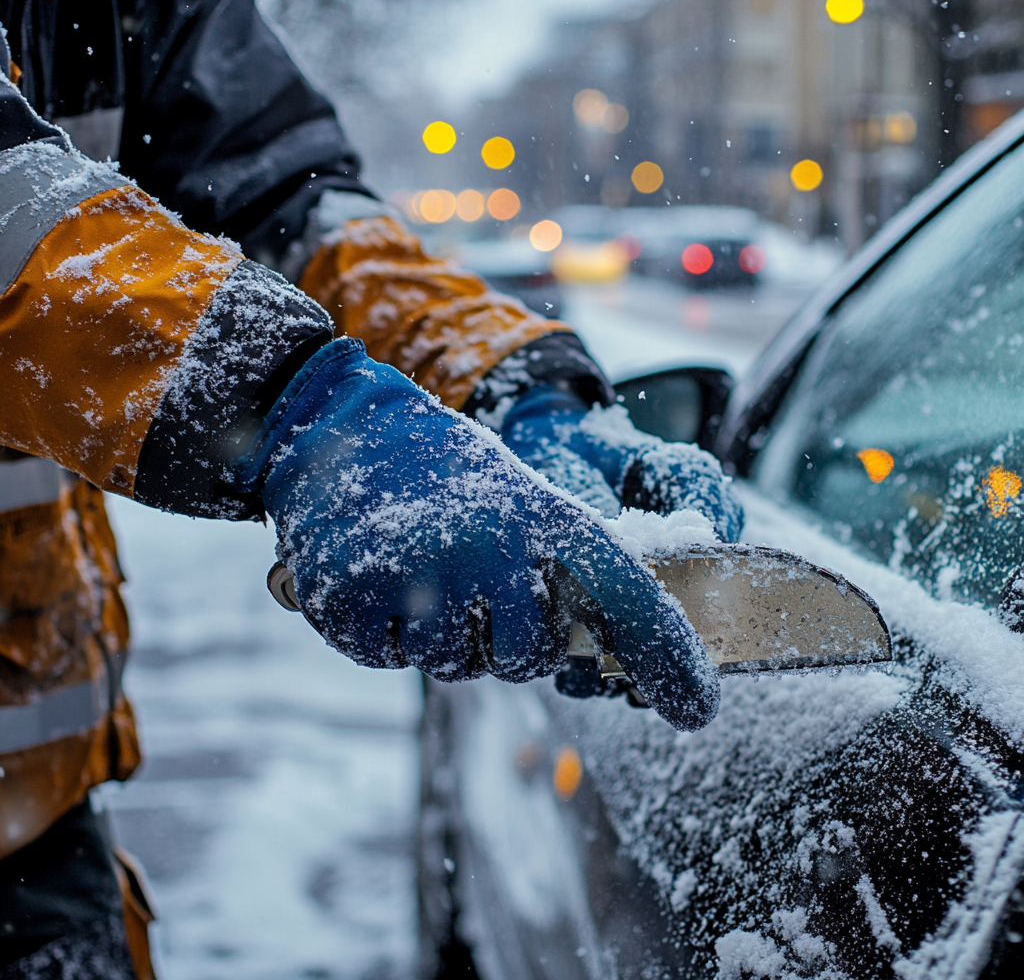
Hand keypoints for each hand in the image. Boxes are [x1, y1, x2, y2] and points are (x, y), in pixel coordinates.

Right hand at [234, 341, 718, 731]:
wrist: (335, 420)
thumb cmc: (437, 469)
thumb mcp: (512, 495)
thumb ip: (551, 566)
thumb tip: (592, 656)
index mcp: (538, 512)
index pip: (624, 593)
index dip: (666, 655)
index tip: (698, 709)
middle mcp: (489, 544)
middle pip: (528, 657)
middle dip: (504, 639)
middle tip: (468, 580)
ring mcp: (419, 571)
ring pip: (453, 665)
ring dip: (438, 634)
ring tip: (417, 565)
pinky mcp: (351, 595)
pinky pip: (387, 656)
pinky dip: (382, 630)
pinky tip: (375, 573)